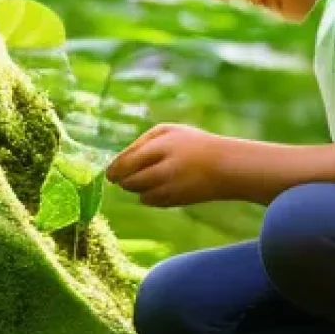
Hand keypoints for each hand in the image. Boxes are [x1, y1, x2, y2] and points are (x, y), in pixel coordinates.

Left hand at [104, 123, 227, 207]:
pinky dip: (149, 196)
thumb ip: (141, 142)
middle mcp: (166, 168)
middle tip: (120, 179)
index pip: (127, 162)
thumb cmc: (192, 144)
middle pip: (130, 181)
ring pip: (139, 193)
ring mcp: (172, 187)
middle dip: (123, 180)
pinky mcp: (177, 201)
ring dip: (136, 188)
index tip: (109, 174)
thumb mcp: (168, 132)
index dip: (114, 170)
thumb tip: (117, 162)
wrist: (225, 166)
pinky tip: (158, 187)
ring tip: (145, 178)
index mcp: (162, 146)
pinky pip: (152, 202)